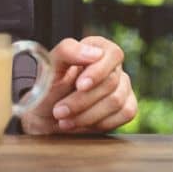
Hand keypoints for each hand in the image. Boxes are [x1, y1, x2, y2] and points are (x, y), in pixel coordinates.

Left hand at [21, 35, 137, 135]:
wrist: (45, 116)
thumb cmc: (47, 87)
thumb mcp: (49, 66)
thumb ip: (67, 51)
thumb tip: (95, 53)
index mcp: (96, 47)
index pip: (112, 54)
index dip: (98, 71)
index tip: (80, 86)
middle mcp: (112, 66)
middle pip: (111, 82)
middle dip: (82, 100)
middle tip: (59, 111)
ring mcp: (123, 87)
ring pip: (116, 101)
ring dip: (87, 115)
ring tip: (64, 120)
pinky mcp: (127, 107)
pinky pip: (125, 114)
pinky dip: (99, 123)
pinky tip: (81, 123)